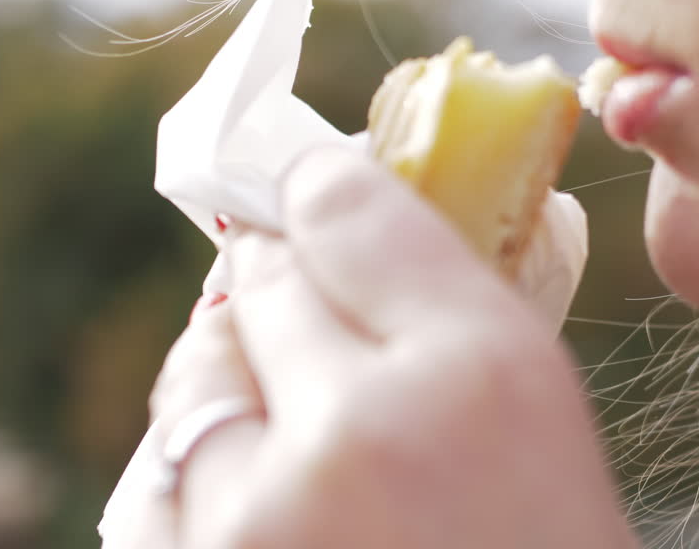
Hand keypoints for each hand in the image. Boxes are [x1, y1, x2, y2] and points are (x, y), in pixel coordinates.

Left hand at [108, 146, 635, 548]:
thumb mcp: (544, 426)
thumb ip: (451, 316)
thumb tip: (345, 224)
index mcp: (479, 374)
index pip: (351, 213)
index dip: (321, 187)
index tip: (305, 184)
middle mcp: (356, 433)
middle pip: (258, 283)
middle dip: (274, 276)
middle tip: (285, 277)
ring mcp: (257, 525)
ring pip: (195, 379)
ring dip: (226, 368)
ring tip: (271, 393)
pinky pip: (154, 487)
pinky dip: (191, 467)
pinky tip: (242, 480)